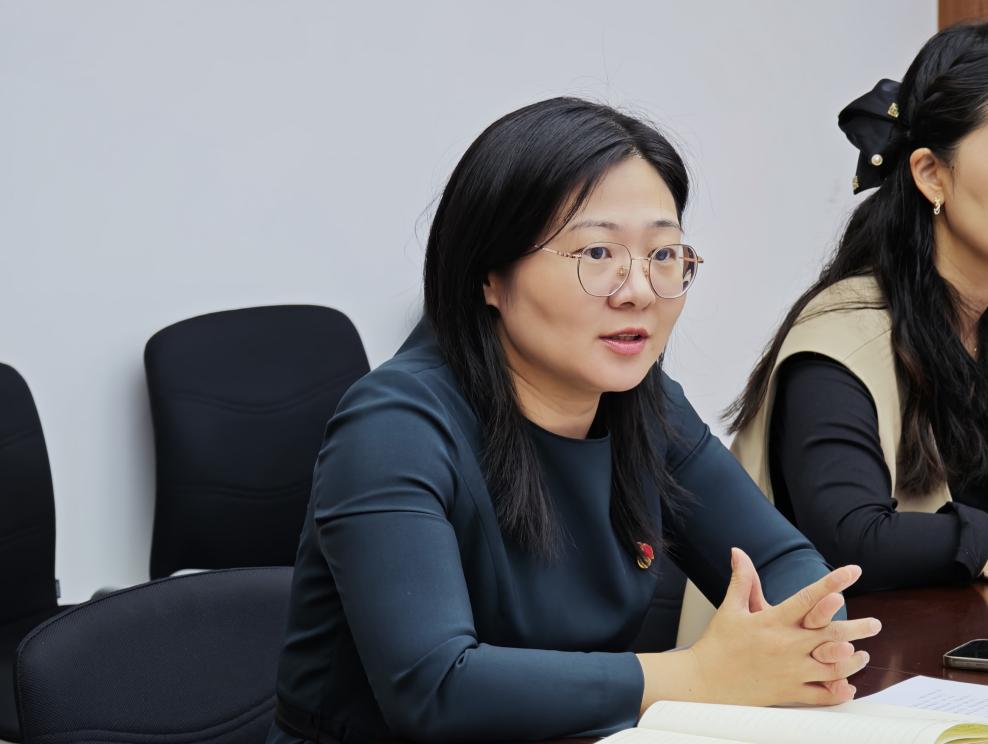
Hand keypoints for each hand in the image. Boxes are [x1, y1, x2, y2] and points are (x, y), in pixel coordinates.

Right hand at [685, 547, 879, 706]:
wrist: (704, 680)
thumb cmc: (717, 643)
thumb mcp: (730, 608)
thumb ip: (742, 580)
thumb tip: (738, 552)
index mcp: (773, 621)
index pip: (809, 597)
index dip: (833, 582)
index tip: (853, 571)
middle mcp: (786, 646)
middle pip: (831, 634)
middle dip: (857, 627)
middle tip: (876, 624)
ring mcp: (790, 671)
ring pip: (833, 666)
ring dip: (852, 660)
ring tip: (862, 655)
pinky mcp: (788, 692)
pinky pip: (821, 695)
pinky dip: (837, 692)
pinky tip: (848, 687)